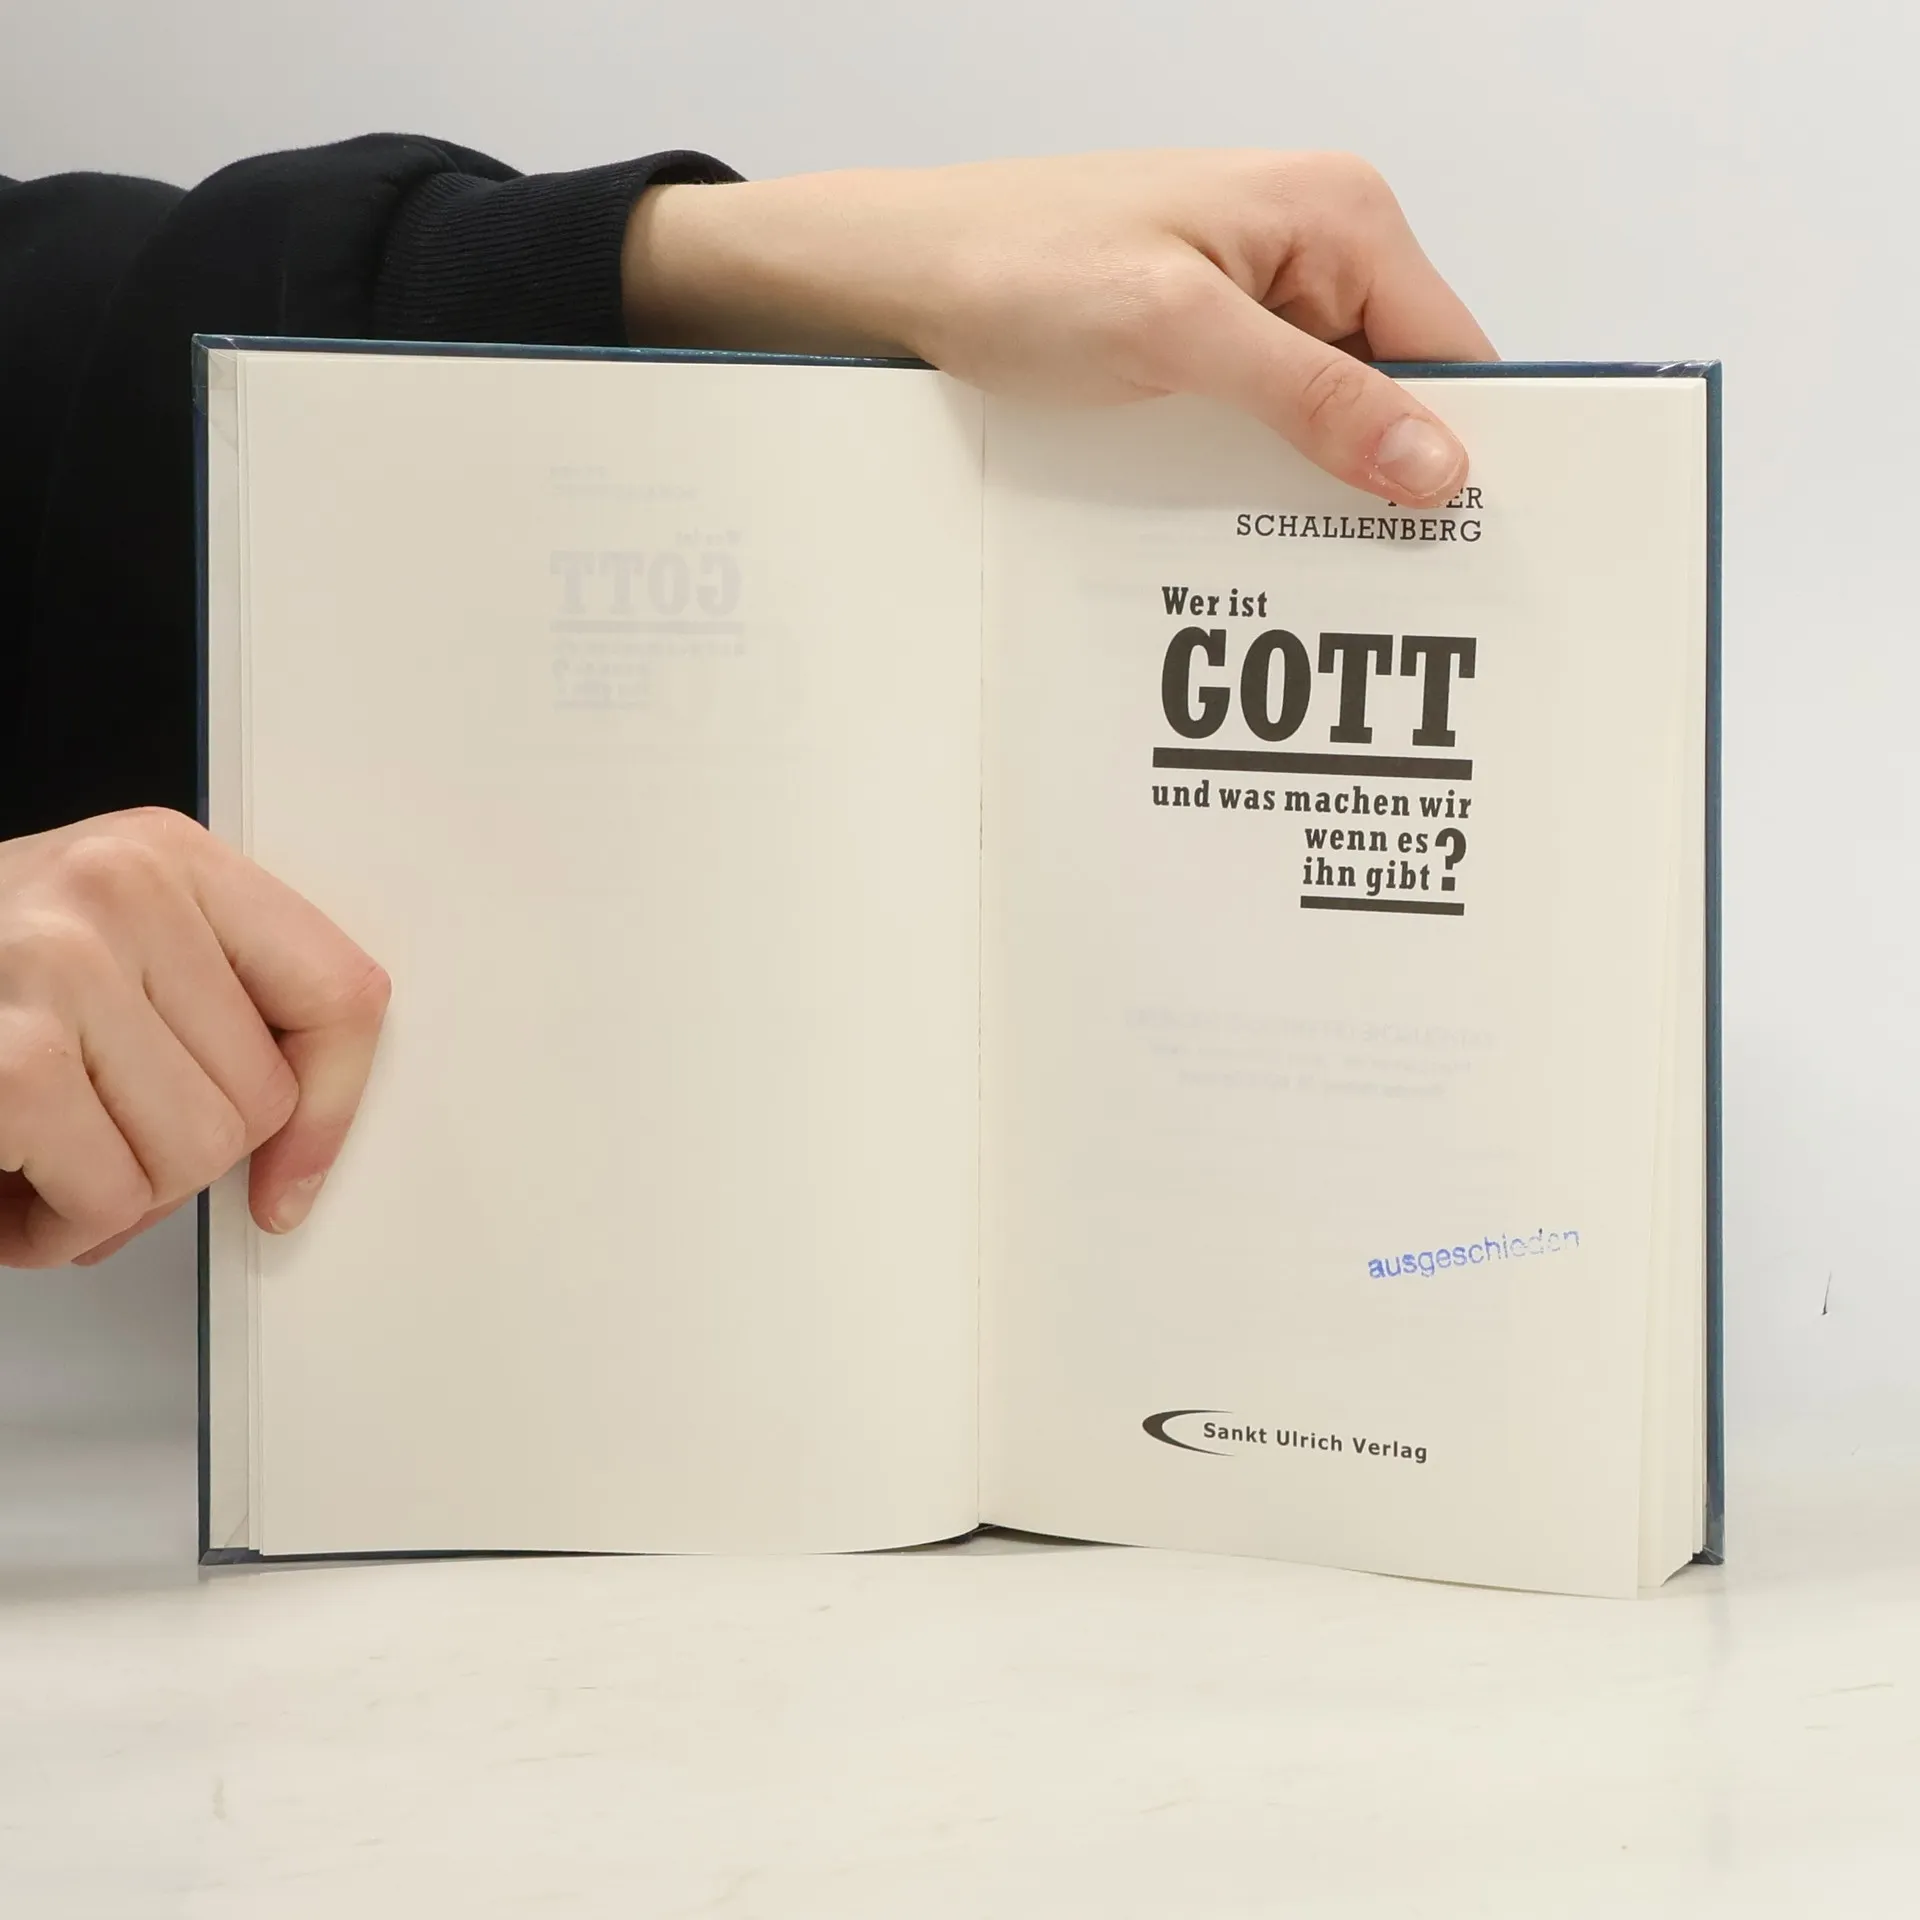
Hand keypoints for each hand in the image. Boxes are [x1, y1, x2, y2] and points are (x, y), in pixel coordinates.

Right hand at [0, 810, 388, 1268]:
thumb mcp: (100, 961)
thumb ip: (208, 1012)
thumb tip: (300, 1156)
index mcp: (162, 857)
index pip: (341, 991)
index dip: (333, 1106)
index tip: (294, 1168)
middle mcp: (117, 889)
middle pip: (263, 1101)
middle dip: (178, 1157)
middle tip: (91, 1140)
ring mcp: (54, 964)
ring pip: (194, 1158)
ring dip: (115, 1198)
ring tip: (41, 1156)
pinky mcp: (6, 1060)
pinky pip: (110, 1195)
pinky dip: (56, 1228)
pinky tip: (8, 1186)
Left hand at [624, 150, 1494, 506]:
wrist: (896, 276)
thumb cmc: (1015, 265)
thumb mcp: (1178, 336)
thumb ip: (1313, 399)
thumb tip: (1436, 463)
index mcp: (1338, 214)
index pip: (1454, 352)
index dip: (1462, 453)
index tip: (1457, 553)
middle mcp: (1314, 248)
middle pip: (1399, 391)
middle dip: (1385, 483)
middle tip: (1373, 586)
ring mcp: (1259, 298)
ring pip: (1333, 417)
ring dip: (1317, 490)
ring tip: (1302, 571)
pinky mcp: (1208, 342)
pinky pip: (1269, 421)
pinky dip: (1262, 477)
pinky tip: (1242, 532)